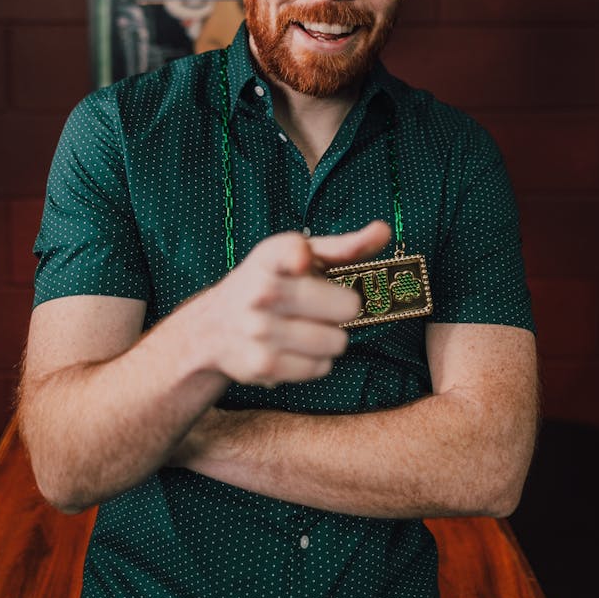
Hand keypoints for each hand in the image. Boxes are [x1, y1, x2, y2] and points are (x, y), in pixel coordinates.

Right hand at [175, 220, 390, 387]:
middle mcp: (261, 292)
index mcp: (270, 257)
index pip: (290, 250)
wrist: (213, 326)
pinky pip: (320, 367)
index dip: (301, 257)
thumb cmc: (271, 283)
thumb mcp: (301, 257)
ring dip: (330, 338)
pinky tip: (295, 349)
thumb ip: (345, 246)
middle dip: (341, 309)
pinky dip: (315, 362)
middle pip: (346, 307)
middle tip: (320, 307)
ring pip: (337, 342)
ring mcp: (259, 330)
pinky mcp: (262, 364)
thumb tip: (384, 230)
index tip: (301, 262)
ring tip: (308, 329)